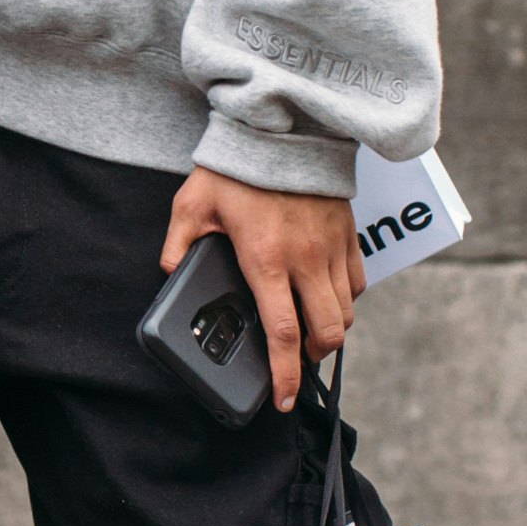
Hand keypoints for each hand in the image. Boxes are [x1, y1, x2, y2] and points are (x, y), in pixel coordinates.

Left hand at [160, 168, 362, 410]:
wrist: (281, 126)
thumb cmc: (235, 166)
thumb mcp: (191, 205)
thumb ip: (178, 246)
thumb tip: (170, 274)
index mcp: (265, 259)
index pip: (282, 333)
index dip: (285, 375)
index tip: (284, 399)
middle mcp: (304, 259)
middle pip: (325, 332)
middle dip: (313, 357)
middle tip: (295, 359)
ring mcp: (331, 247)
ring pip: (345, 312)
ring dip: (330, 331)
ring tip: (309, 332)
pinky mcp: (348, 232)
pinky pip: (357, 281)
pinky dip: (345, 300)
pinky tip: (325, 297)